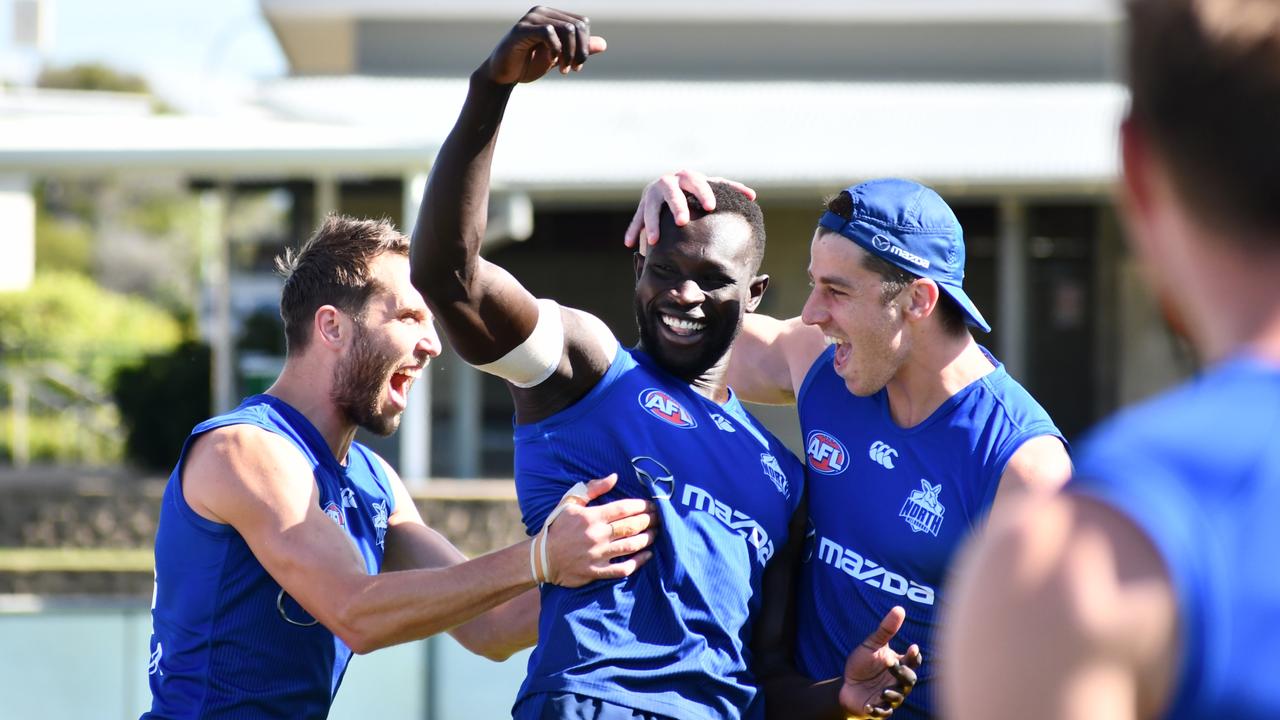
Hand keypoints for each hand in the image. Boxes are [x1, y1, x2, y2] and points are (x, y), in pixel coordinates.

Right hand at [481, 6, 606, 84]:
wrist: (503, 75)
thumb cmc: (528, 64)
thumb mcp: (559, 57)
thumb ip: (578, 49)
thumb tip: (603, 44)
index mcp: (552, 15)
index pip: (582, 23)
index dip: (585, 45)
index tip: (578, 66)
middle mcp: (542, 11)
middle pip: (577, 26)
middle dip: (580, 51)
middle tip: (573, 69)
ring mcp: (531, 18)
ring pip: (566, 29)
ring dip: (570, 54)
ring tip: (564, 70)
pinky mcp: (521, 29)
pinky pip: (549, 32)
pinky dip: (555, 49)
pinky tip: (551, 63)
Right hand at [541, 473, 657, 586]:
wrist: (542, 557)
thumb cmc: (557, 527)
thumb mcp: (569, 502)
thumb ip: (592, 489)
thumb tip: (614, 477)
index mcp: (591, 516)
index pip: (624, 509)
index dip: (642, 506)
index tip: (653, 505)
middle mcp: (597, 535)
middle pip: (631, 526)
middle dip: (649, 521)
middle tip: (660, 518)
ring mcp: (597, 555)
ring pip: (630, 546)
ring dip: (647, 539)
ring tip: (656, 533)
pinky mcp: (596, 571)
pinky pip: (622, 569)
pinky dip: (637, 562)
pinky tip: (647, 555)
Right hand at [622, 169, 756, 249]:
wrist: (671, 185)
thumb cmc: (697, 191)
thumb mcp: (711, 188)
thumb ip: (729, 190)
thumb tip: (752, 197)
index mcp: (686, 177)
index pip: (696, 180)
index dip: (703, 192)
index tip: (711, 207)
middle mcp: (667, 182)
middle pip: (671, 190)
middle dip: (676, 205)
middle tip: (682, 221)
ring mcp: (652, 193)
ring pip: (650, 206)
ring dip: (651, 223)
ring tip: (654, 241)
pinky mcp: (642, 205)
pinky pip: (636, 219)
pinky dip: (633, 231)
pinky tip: (629, 244)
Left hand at [839, 606, 922, 717]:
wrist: (846, 684)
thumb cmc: (862, 664)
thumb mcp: (872, 645)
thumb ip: (885, 630)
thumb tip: (899, 608)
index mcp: (899, 665)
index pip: (913, 661)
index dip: (914, 656)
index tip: (912, 648)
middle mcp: (898, 682)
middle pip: (910, 680)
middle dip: (903, 674)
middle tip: (893, 665)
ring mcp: (890, 696)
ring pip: (899, 698)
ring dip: (893, 695)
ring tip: (883, 691)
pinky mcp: (879, 709)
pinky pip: (883, 712)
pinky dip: (878, 710)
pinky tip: (870, 705)